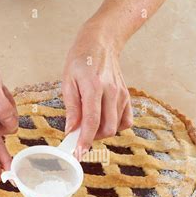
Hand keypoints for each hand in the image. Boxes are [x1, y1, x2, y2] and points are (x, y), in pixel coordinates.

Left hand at [62, 19, 132, 156]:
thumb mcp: (68, 81)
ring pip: (117, 127)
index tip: (79, 154)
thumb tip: (71, 130)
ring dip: (103, 132)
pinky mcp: (127, 96)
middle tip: (80, 135)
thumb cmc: (80, 60)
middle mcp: (111, 92)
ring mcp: (122, 94)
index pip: (92, 121)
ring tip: (91, 125)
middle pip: (107, 128)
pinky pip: (126, 121)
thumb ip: (72, 107)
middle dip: (93, 138)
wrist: (101, 42)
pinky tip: (105, 120)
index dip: (85, 140)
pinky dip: (116, 126)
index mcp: (93, 87)